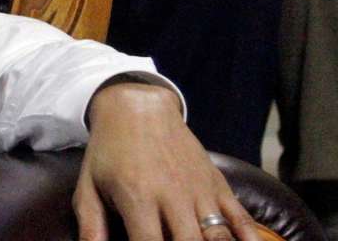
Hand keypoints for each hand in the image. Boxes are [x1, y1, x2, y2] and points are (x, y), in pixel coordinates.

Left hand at [73, 82, 259, 240]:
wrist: (138, 108)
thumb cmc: (109, 152)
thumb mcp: (89, 187)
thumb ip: (90, 226)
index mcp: (138, 198)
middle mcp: (172, 197)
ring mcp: (199, 191)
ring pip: (218, 237)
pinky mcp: (217, 184)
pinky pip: (242, 218)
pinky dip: (249, 239)